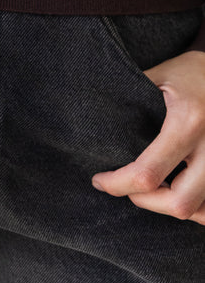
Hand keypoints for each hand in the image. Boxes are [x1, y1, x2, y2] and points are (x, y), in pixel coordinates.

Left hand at [91, 50, 204, 222]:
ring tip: (152, 191)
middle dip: (147, 203)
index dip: (118, 184)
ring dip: (173, 207)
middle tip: (128, 189)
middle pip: (180, 203)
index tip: (100, 180)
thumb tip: (90, 110)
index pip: (148, 172)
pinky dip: (196, 207)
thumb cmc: (192, 71)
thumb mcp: (159, 76)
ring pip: (203, 212)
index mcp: (188, 122)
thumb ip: (130, 97)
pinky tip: (176, 192)